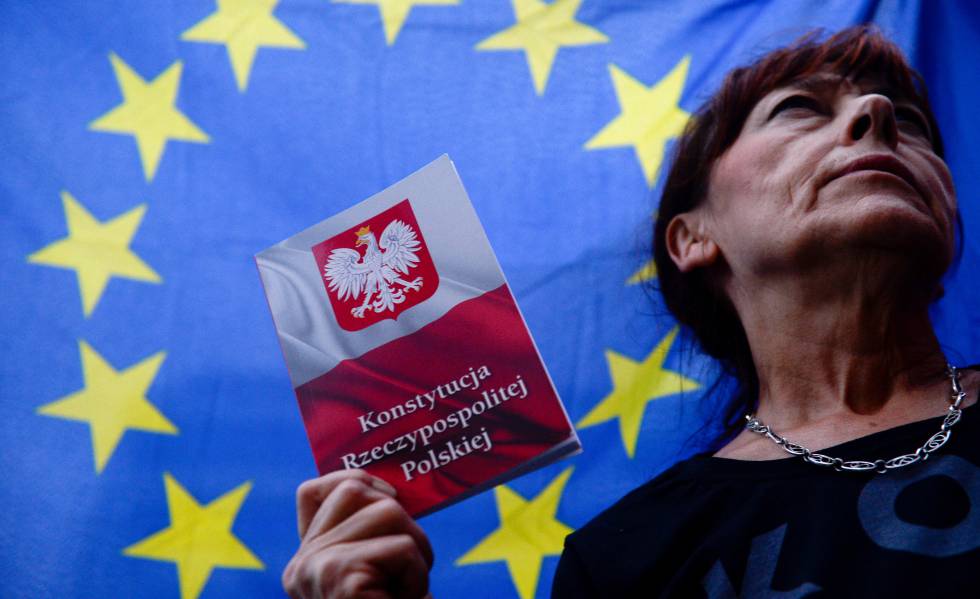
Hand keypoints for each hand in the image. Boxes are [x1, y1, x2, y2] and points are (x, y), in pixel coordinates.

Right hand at [282, 469, 433, 598]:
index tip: (390, 496)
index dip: (351, 479)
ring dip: (418, 550)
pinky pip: (404, 547)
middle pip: (355, 490)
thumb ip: (369, 536)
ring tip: (409, 589)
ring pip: (387, 511)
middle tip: (410, 564)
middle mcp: (301, 564)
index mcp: (304, 562)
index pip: (310, 493)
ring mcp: (317, 568)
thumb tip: (392, 489)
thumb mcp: (373, 574)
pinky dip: (419, 575)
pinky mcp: (343, 576)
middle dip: (401, 519)